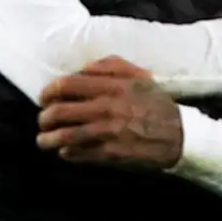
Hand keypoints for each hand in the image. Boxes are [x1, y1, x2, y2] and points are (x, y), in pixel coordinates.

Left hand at [37, 57, 184, 169]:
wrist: (178, 136)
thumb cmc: (155, 104)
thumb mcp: (139, 76)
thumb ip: (111, 66)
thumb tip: (83, 70)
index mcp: (111, 87)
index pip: (67, 85)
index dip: (49, 92)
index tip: (43, 98)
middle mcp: (106, 109)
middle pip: (60, 112)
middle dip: (44, 118)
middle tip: (42, 121)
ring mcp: (107, 133)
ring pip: (64, 136)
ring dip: (48, 139)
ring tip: (43, 141)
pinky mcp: (109, 154)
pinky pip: (78, 154)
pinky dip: (66, 153)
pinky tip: (64, 151)